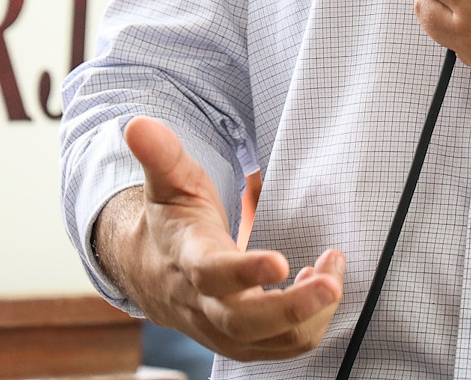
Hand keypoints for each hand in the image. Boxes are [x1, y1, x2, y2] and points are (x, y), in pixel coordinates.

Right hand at [92, 117, 343, 361]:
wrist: (152, 273)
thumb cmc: (172, 223)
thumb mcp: (168, 182)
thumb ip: (160, 154)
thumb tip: (139, 125)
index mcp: (188, 260)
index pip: (213, 273)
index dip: (245, 270)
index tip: (280, 260)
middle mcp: (205, 304)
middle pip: (245, 322)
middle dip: (292, 308)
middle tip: (330, 284)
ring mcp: (224, 330)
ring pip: (272, 341)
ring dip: (312, 314)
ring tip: (331, 275)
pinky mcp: (244, 343)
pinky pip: (284, 345)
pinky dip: (310, 323)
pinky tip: (319, 288)